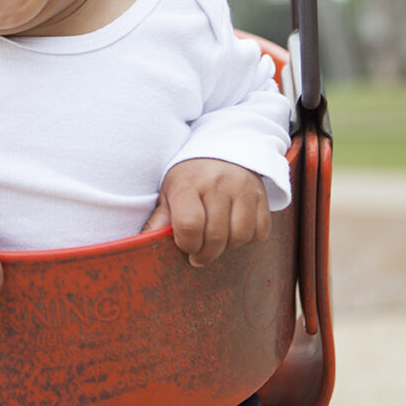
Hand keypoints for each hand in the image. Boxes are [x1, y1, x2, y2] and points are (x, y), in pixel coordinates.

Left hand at [142, 158, 269, 266]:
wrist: (221, 152)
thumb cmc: (190, 178)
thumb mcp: (169, 192)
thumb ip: (160, 219)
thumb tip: (143, 242)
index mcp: (188, 184)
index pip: (189, 225)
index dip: (187, 244)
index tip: (185, 247)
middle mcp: (217, 184)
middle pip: (216, 236)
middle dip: (206, 253)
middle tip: (199, 253)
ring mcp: (242, 189)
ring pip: (240, 236)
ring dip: (228, 247)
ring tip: (217, 239)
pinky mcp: (261, 195)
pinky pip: (260, 232)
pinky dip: (248, 239)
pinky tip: (234, 229)